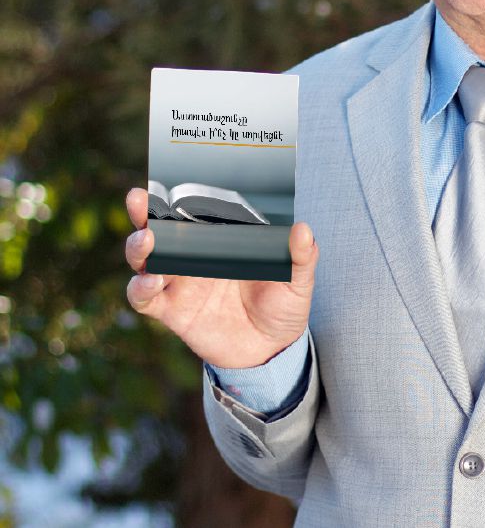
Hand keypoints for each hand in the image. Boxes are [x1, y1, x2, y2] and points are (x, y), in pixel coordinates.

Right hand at [124, 188, 318, 368]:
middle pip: (158, 227)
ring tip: (148, 242)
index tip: (164, 178)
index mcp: (222, 240)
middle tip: (140, 200)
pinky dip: (141, 288)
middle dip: (144, 211)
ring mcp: (181, 282)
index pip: (194, 210)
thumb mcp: (298, 280)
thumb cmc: (283, 305)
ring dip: (138, 247)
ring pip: (145, 258)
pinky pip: (144, 297)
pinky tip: (152, 282)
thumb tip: (303, 229)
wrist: (271, 349)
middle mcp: (195, 256)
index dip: (176, 193)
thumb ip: (300, 257)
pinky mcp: (172, 310)